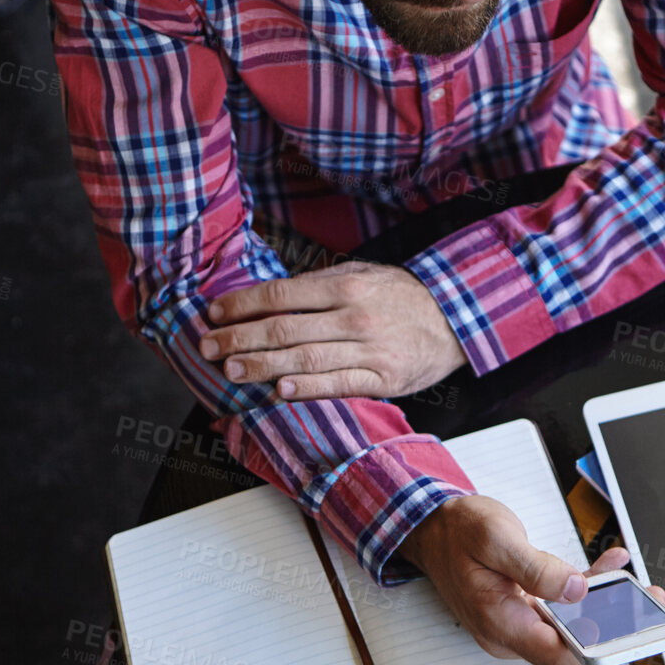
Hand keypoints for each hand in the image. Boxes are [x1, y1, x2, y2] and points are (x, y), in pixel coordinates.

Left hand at [199, 262, 467, 399]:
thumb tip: (271, 295)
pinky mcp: (382, 378)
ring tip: (230, 370)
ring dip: (262, 365)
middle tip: (207, 347)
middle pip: (284, 328)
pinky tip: (280, 391)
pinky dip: (308, 389)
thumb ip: (320, 283)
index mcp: (344, 286)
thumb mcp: (363, 273)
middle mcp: (352, 316)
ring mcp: (368, 349)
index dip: (242, 305)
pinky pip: (339, 384)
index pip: (281, 295)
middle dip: (239, 338)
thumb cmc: (401, 297)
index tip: (213, 314)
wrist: (457, 319)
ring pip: (305, 358)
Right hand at [395, 496, 664, 664]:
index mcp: (502, 623)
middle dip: (615, 627)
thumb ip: (536, 567)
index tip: (631, 633)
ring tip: (636, 584)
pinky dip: (589, 590)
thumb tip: (576, 589)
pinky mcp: (526, 609)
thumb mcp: (495, 538)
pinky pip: (564, 609)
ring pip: (573, 628)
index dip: (600, 653)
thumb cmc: (457, 532)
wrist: (432, 528)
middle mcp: (512, 633)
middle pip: (573, 647)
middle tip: (647, 603)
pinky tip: (609, 568)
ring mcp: (519, 623)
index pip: (560, 661)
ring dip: (607, 606)